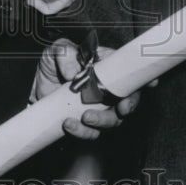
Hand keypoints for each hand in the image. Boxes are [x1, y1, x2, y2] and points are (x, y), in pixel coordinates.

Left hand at [32, 37, 149, 140]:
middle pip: (129, 101)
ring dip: (103, 121)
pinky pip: (91, 133)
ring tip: (85, 117)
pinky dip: (82, 132)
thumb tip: (76, 74)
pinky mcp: (85, 123)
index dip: (146, 79)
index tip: (151, 84)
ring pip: (113, 121)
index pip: (132, 72)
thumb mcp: (57, 51)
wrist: (34, 86)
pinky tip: (69, 124)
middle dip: (129, 106)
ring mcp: (99, 108)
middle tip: (120, 109)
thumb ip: (67, 56)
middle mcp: (109, 89)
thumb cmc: (53, 62)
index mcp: (108, 67)